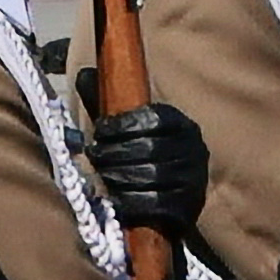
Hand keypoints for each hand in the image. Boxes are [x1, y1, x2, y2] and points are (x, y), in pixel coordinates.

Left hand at [85, 96, 209, 237]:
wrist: (171, 198)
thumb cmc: (142, 157)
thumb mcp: (126, 127)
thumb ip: (106, 100)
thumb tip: (84, 73)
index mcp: (182, 125)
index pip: (153, 119)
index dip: (122, 125)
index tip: (99, 131)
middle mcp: (194, 149)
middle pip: (149, 148)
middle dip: (114, 153)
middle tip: (94, 156)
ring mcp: (194, 179)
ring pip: (150, 176)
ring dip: (118, 177)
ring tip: (102, 175)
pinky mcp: (189, 206)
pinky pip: (155, 203)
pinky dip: (130, 202)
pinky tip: (116, 199)